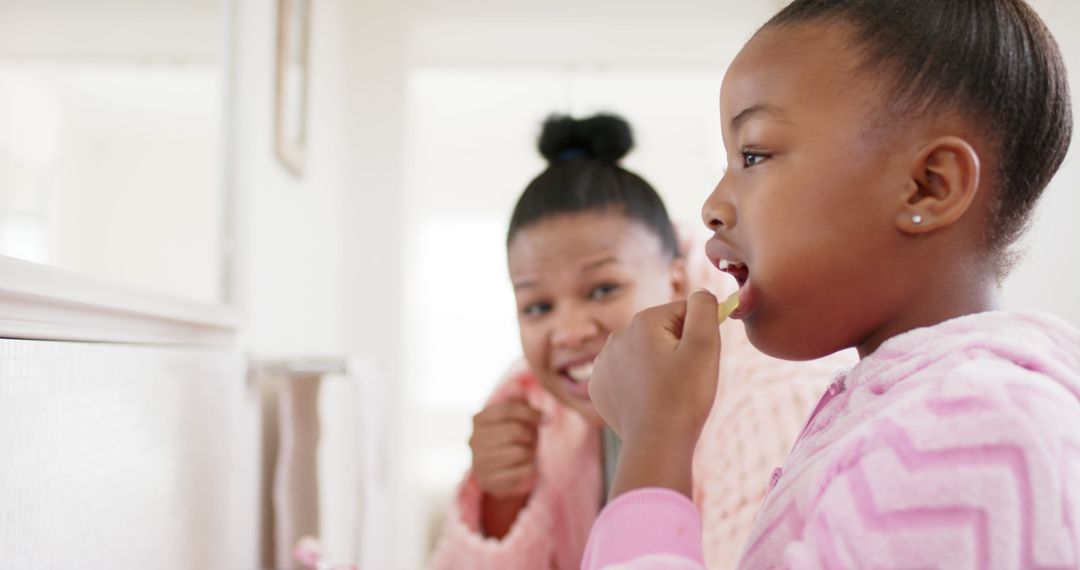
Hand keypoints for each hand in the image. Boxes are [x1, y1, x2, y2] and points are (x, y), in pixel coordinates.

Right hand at [470, 398, 542, 537]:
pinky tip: (525, 467)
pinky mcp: (489, 482)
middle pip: (515, 431)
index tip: (544, 418)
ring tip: (528, 452)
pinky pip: (523, 471)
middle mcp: (474, 440)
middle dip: (531, 435)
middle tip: (533, 439)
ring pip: (520, 452)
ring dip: (531, 452)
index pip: (506, 409)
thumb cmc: (511, 438)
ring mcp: (479, 462)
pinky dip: (531, 468)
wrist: (501, 473)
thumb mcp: (514, 417)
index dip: (530, 412)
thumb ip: (517, 402)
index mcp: (478, 419)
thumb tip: (518, 387)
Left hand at [588, 290, 720, 497]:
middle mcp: (616, 336)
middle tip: (684, 380)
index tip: (696, 362)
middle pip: (663, 332)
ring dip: (658, 367)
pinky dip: (639, 385)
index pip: (683, 313)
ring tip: (666, 393)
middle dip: (677, 350)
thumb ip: (704, 308)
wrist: (656, 444)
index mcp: (642, 321)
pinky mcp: (599, 386)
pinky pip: (627, 375)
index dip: (697, 336)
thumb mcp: (705, 345)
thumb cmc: (685, 396)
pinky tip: (647, 402)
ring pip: (645, 354)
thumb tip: (700, 294)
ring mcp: (603, 362)